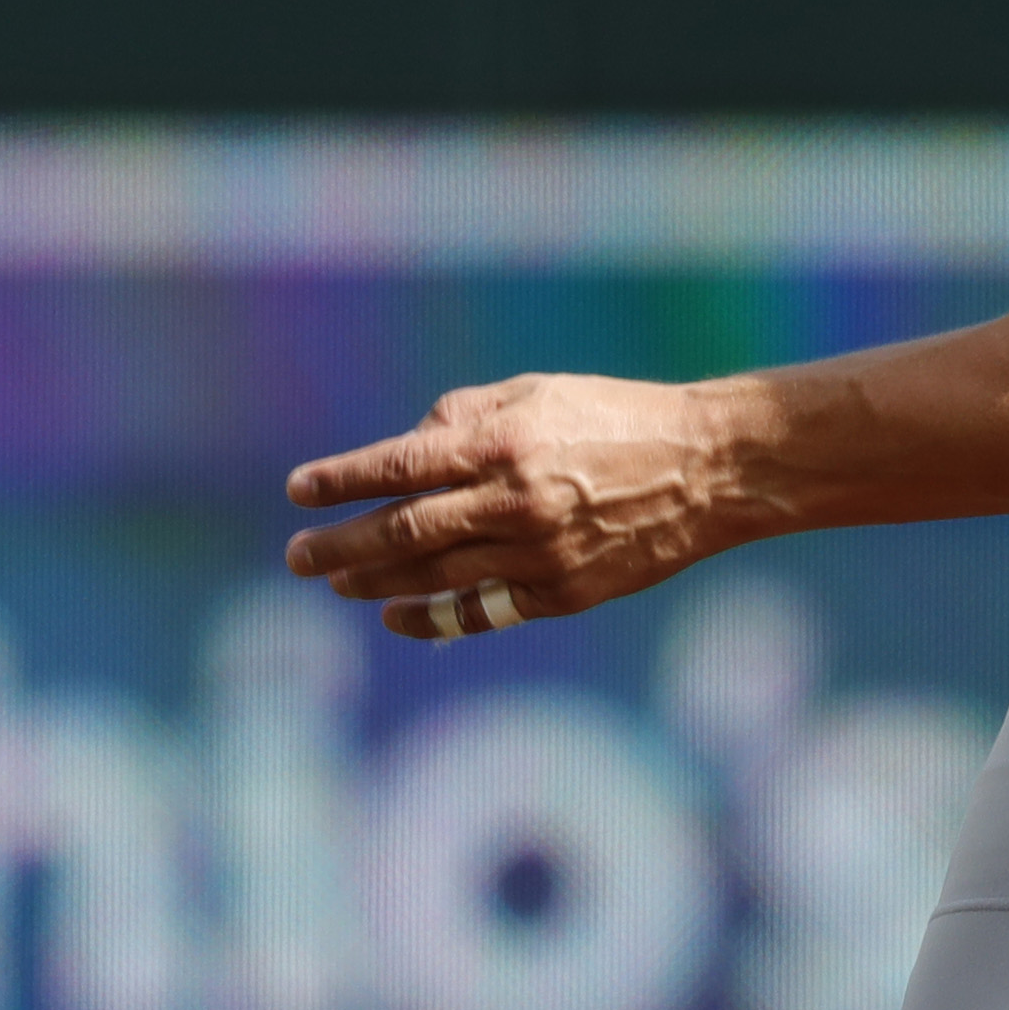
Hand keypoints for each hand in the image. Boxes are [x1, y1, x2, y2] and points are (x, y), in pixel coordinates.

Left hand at [284, 374, 755, 639]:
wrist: (711, 469)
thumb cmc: (620, 419)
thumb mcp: (543, 393)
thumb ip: (467, 417)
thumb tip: (404, 452)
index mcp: (507, 443)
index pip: (399, 466)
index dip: (341, 480)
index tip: (299, 490)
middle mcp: (516, 501)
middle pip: (402, 532)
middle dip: (339, 545)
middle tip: (297, 556)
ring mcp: (539, 553)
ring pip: (432, 578)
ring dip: (372, 582)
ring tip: (335, 580)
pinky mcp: (562, 591)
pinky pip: (480, 611)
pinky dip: (431, 617)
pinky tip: (398, 615)